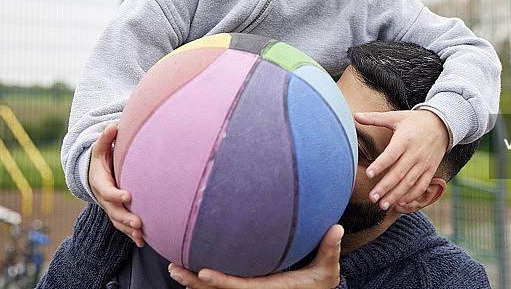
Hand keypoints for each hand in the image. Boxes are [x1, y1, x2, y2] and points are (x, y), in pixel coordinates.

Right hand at [89, 123, 143, 246]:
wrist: (94, 175)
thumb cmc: (101, 159)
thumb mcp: (100, 148)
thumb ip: (106, 139)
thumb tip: (112, 127)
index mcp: (100, 183)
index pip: (107, 191)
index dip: (116, 195)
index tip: (128, 196)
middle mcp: (104, 199)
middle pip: (113, 211)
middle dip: (125, 218)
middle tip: (138, 223)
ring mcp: (110, 208)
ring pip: (118, 222)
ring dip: (129, 230)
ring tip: (141, 235)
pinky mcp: (117, 214)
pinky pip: (123, 227)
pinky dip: (131, 236)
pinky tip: (143, 242)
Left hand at [167, 225, 343, 288]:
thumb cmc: (321, 281)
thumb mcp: (328, 269)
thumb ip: (330, 249)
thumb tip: (337, 228)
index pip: (240, 288)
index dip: (220, 282)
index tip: (202, 272)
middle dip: (195, 282)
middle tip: (173, 268)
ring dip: (192, 281)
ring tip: (173, 267)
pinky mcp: (247, 285)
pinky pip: (222, 285)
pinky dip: (203, 281)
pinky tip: (188, 269)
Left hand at [355, 110, 448, 209]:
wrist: (442, 124)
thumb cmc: (414, 120)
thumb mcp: (395, 117)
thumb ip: (375, 118)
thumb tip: (355, 115)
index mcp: (404, 140)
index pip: (390, 155)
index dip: (380, 165)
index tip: (368, 175)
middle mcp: (414, 153)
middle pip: (398, 173)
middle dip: (385, 187)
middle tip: (372, 198)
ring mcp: (423, 163)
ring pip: (409, 182)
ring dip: (396, 195)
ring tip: (383, 205)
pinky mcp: (430, 170)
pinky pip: (422, 185)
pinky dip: (412, 195)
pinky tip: (401, 202)